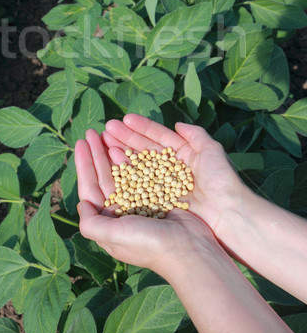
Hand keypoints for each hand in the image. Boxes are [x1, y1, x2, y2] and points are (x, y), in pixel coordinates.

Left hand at [75, 128, 218, 275]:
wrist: (188, 249)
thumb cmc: (148, 244)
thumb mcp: (113, 236)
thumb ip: (91, 223)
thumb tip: (81, 204)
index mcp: (108, 224)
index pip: (90, 189)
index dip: (84, 165)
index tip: (80, 143)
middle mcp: (121, 214)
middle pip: (104, 177)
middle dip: (97, 154)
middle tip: (92, 131)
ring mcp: (139, 204)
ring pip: (120, 172)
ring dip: (112, 153)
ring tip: (106, 133)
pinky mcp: (156, 197)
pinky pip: (139, 173)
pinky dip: (131, 160)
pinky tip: (125, 147)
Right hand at [102, 114, 244, 236]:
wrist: (227, 214)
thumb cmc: (221, 180)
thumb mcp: (211, 150)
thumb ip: (196, 135)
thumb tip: (178, 124)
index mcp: (183, 155)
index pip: (158, 137)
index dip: (142, 127)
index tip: (124, 119)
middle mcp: (170, 168)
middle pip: (144, 148)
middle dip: (126, 137)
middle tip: (107, 128)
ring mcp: (163, 184)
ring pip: (138, 164)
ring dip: (122, 151)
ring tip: (104, 141)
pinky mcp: (158, 200)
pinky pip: (139, 183)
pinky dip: (126, 172)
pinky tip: (113, 161)